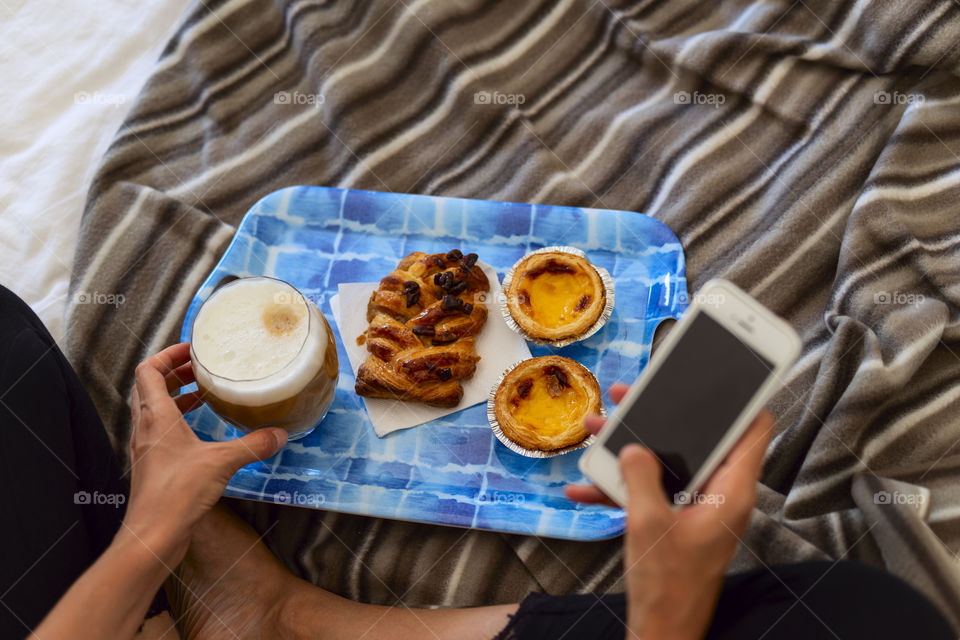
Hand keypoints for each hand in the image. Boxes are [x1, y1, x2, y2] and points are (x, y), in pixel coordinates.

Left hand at [121, 342, 286, 568]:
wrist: (153, 535)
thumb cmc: (176, 493)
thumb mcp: (222, 462)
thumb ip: (252, 445)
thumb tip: (279, 434)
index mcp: (156, 417)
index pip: (149, 371)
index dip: (167, 355)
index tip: (192, 350)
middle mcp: (145, 428)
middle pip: (149, 387)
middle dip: (173, 372)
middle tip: (199, 368)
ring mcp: (145, 448)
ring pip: (153, 410)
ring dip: (174, 396)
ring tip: (201, 394)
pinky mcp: (152, 466)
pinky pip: (160, 432)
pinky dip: (177, 421)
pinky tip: (199, 431)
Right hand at [566, 383, 773, 639]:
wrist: (662, 630)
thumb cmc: (668, 584)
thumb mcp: (648, 523)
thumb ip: (640, 476)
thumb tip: (632, 447)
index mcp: (729, 492)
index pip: (752, 432)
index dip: (745, 398)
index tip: (732, 371)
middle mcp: (718, 495)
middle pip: (698, 439)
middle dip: (662, 415)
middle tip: (634, 391)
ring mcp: (696, 508)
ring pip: (668, 462)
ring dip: (631, 448)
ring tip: (597, 428)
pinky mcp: (677, 521)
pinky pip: (652, 491)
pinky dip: (622, 487)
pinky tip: (584, 488)